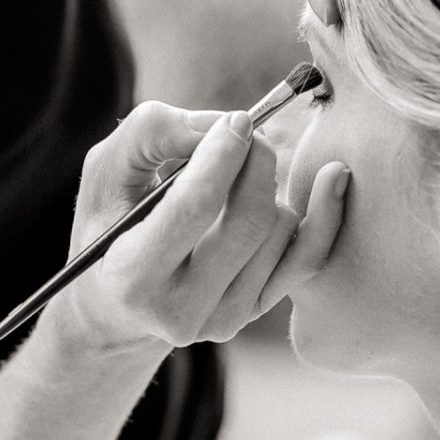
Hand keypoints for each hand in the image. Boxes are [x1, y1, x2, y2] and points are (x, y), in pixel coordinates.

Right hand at [56, 103, 346, 352]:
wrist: (116, 306)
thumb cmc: (109, 225)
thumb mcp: (106, 173)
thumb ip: (152, 135)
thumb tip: (226, 126)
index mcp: (132, 276)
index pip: (194, 208)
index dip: (223, 155)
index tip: (236, 120)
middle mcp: (181, 310)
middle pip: (249, 221)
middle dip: (256, 162)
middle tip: (247, 132)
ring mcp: (223, 319)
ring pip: (279, 230)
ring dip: (266, 185)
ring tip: (235, 177)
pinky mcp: (253, 313)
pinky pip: (307, 257)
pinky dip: (322, 213)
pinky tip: (333, 179)